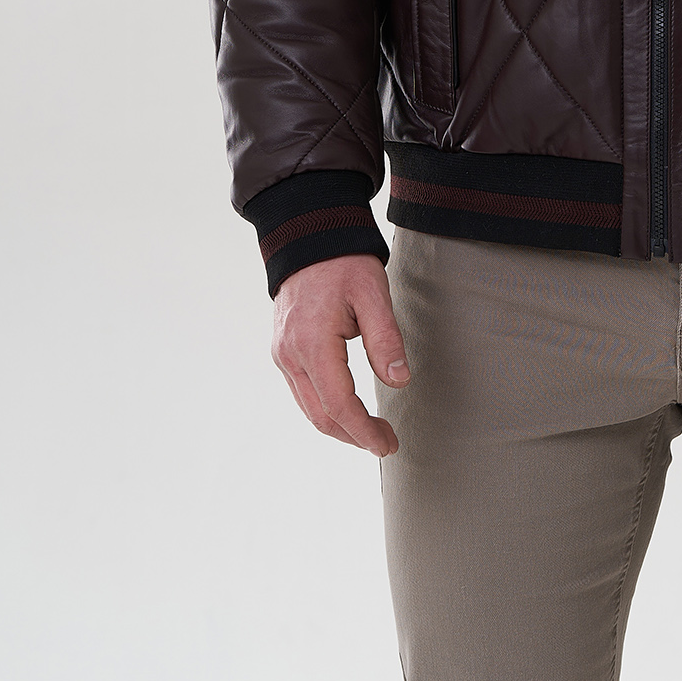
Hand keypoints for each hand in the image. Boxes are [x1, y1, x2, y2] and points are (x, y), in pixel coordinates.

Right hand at [271, 254, 409, 454]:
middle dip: (354, 435)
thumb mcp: (373, 293)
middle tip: (386, 441)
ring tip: (372, 430)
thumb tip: (399, 381)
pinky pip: (302, 391)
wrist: (309, 235)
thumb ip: (385, 339)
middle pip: (320, 415)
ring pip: (308, 407)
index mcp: (312, 343)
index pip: (339, 405)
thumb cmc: (344, 261)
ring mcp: (282, 353)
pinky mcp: (283, 349)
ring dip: (339, 426)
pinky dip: (325, 407)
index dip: (364, 430)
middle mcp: (290, 354)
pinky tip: (348, 408)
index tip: (387, 444)